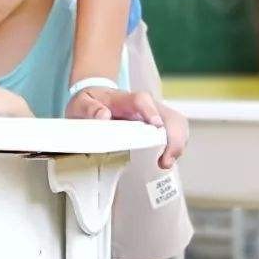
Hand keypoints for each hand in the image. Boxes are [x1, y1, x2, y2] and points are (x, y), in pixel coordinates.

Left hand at [66, 88, 185, 168]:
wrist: (96, 95)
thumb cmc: (90, 102)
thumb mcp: (81, 103)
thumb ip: (90, 109)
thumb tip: (104, 117)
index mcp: (124, 99)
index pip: (141, 100)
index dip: (150, 111)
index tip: (155, 125)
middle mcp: (144, 105)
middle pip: (169, 114)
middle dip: (174, 137)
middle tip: (164, 160)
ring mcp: (153, 113)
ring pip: (177, 122)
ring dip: (178, 143)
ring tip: (165, 162)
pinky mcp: (157, 123)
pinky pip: (175, 131)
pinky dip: (176, 146)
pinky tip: (166, 159)